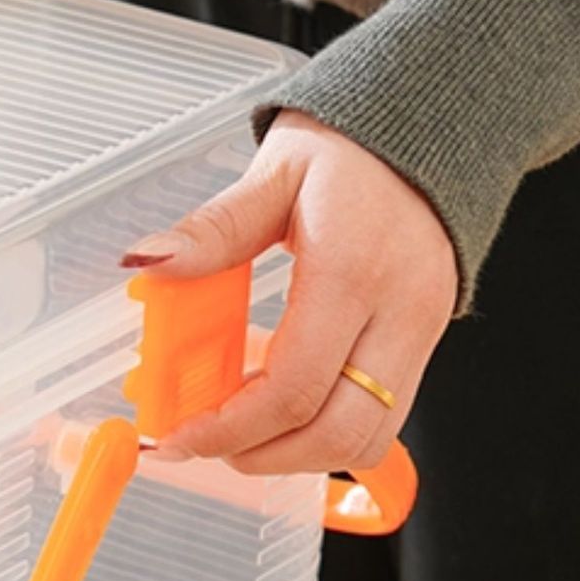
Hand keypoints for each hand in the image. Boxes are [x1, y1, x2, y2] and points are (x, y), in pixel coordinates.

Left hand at [122, 110, 459, 478]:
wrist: (431, 125)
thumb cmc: (354, 147)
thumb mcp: (275, 172)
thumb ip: (215, 229)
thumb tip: (148, 262)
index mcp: (354, 269)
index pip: (294, 386)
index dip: (231, 427)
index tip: (181, 435)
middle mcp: (400, 312)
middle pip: (339, 433)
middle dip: (264, 455)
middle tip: (206, 443)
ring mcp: (422, 331)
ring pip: (368, 438)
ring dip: (299, 453)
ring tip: (241, 428)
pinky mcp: (426, 340)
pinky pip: (383, 414)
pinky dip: (327, 426)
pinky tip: (282, 400)